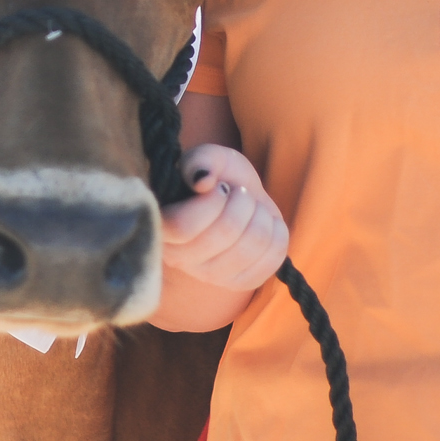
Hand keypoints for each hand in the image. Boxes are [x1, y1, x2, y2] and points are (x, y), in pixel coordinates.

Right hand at [160, 144, 287, 293]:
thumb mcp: (208, 157)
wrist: (241, 197)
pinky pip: (272, 258)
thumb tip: (202, 180)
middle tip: (239, 194)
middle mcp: (180, 258)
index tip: (219, 187)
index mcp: (162, 227)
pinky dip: (277, 232)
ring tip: (251, 209)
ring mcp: (210, 275)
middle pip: (224, 232)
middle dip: (242, 201)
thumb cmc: (219, 177)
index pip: (183, 226)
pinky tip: (264, 225)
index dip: (211, 202)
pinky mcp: (241, 283)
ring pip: (251, 244)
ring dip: (261, 215)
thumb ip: (200, 160)